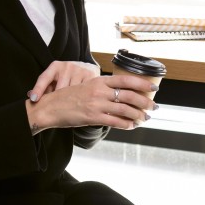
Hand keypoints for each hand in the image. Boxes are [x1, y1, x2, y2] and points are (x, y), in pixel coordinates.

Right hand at [26, 73, 157, 131]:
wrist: (50, 107)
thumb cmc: (69, 98)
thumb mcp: (87, 86)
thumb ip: (104, 89)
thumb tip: (123, 94)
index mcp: (99, 80)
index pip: (126, 79)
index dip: (142, 84)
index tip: (153, 88)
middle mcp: (99, 91)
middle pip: (129, 95)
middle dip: (145, 102)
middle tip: (154, 106)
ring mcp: (96, 104)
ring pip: (124, 110)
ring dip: (138, 115)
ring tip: (145, 118)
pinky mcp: (93, 117)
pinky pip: (115, 121)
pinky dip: (126, 124)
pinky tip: (132, 125)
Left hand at [28, 60, 101, 101]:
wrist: (86, 67)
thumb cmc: (66, 77)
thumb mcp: (55, 78)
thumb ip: (45, 88)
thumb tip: (33, 100)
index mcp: (55, 66)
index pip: (44, 78)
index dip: (38, 89)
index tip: (34, 99)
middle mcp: (67, 66)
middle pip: (58, 89)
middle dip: (56, 100)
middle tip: (55, 110)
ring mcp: (79, 70)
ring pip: (72, 92)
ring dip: (70, 102)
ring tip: (69, 107)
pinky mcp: (90, 75)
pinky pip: (83, 92)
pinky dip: (80, 99)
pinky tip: (79, 102)